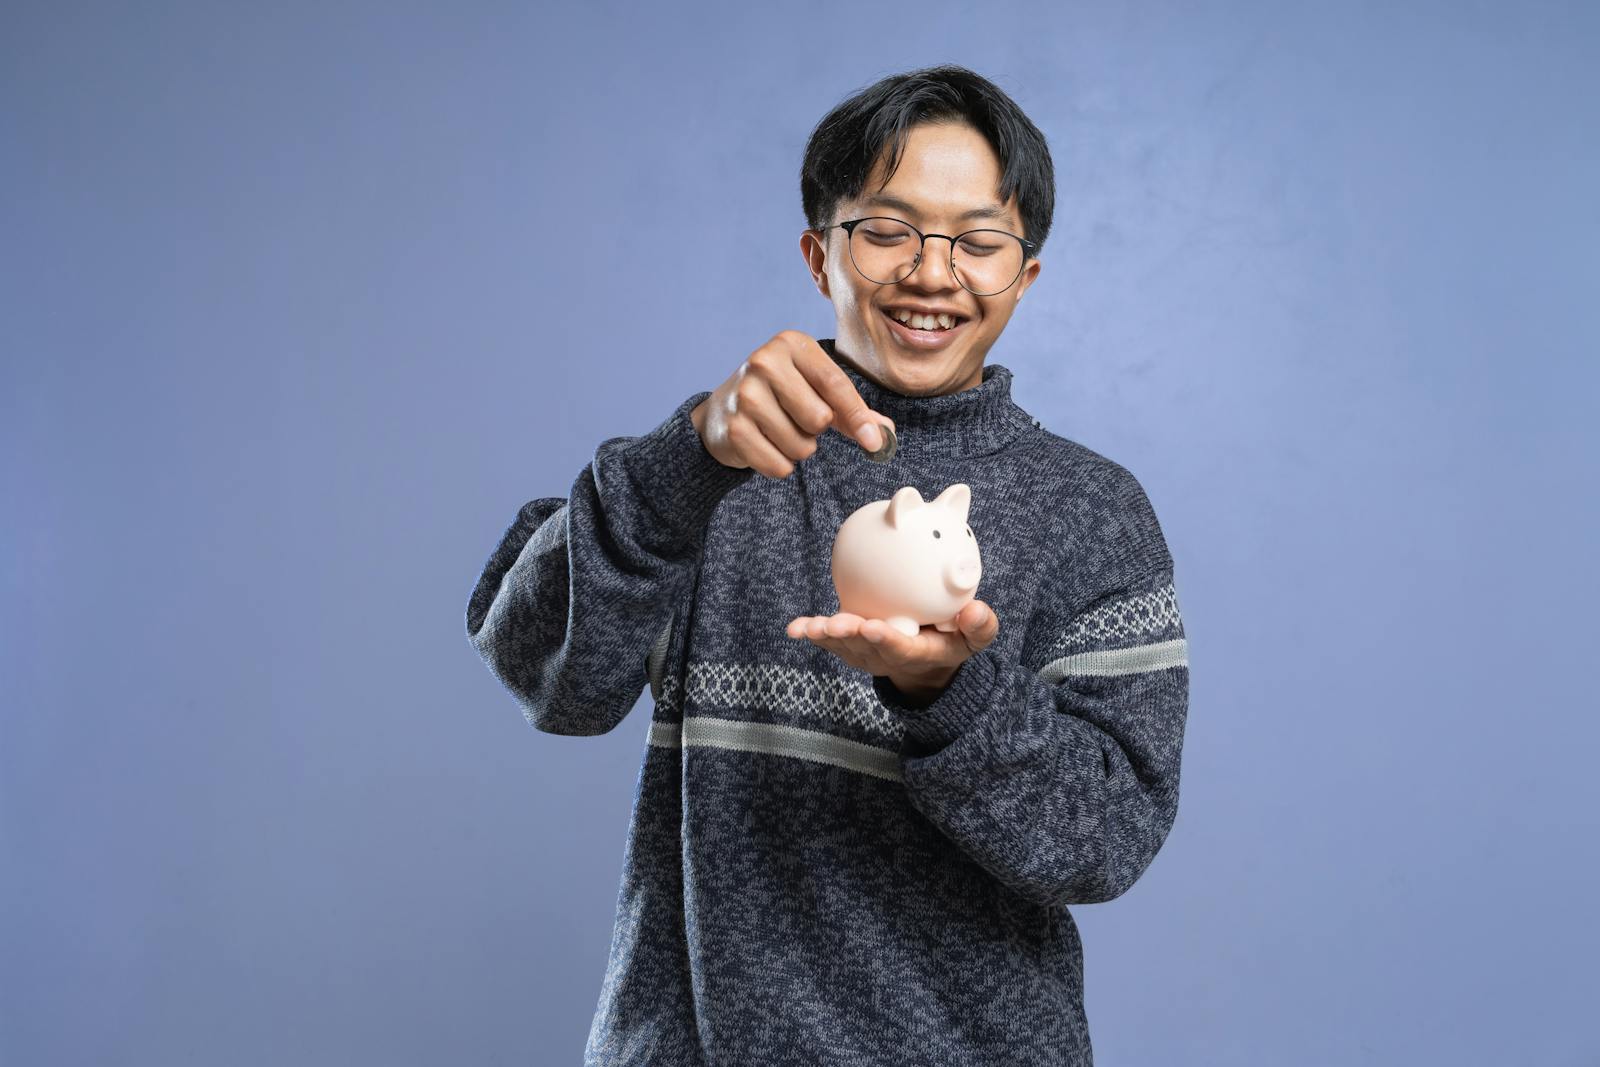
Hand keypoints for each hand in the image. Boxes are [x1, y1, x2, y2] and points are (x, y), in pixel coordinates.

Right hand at [689, 330, 896, 477]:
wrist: (721, 412)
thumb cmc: (779, 397)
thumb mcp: (814, 391)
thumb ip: (852, 410)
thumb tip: (885, 435)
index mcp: (791, 344)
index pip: (836, 384)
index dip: (858, 417)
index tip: (874, 442)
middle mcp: (764, 362)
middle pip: (820, 418)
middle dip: (816, 430)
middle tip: (797, 420)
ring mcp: (746, 395)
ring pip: (801, 445)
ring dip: (798, 449)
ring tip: (778, 431)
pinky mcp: (734, 428)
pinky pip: (779, 465)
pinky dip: (779, 464)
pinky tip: (764, 445)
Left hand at [785, 599, 1000, 701]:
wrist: (927, 657)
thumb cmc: (953, 638)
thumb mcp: (974, 637)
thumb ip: (979, 626)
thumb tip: (974, 610)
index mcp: (917, 653)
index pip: (901, 649)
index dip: (886, 640)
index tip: (873, 627)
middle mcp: (887, 657)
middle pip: (865, 648)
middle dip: (849, 636)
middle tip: (836, 624)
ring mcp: (865, 653)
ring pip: (843, 645)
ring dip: (825, 635)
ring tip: (808, 627)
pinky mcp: (851, 645)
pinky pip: (829, 639)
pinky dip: (811, 633)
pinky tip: (794, 628)